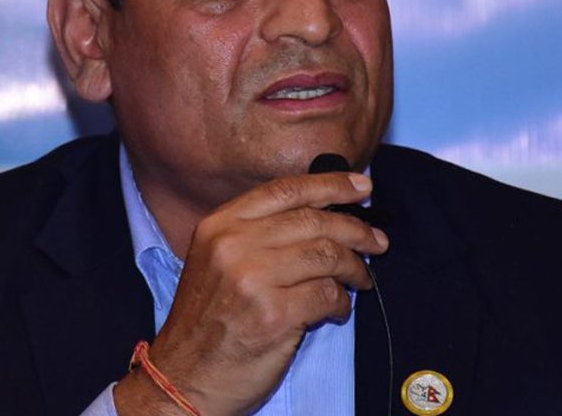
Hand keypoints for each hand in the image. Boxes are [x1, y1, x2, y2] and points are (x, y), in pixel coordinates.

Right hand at [113, 171, 388, 415]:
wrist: (183, 378)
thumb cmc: (209, 322)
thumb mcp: (217, 262)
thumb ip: (259, 234)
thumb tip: (323, 212)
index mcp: (219, 226)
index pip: (285, 190)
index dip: (331, 184)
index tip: (363, 186)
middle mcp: (232, 245)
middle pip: (314, 220)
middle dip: (356, 229)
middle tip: (378, 241)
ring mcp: (252, 279)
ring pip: (327, 255)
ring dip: (354, 268)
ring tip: (361, 279)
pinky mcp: (273, 315)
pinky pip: (328, 295)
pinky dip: (342, 302)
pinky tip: (338, 309)